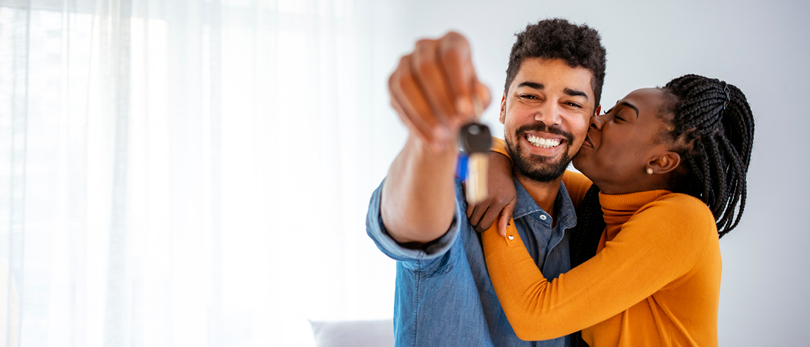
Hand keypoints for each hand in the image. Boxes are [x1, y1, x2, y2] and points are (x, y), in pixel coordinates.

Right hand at [388, 32, 491, 151]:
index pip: (452, 55)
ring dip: (425, 115)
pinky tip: (430, 140)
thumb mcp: (479, 98)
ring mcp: (405, 62)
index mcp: (453, 42)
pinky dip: (415, 125)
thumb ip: (480, 97)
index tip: (466, 109)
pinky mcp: (392, 81)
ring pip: (407, 85)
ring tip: (441, 138)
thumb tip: (476, 97)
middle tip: (453, 125)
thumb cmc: (465, 98)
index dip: (458, 83)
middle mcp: (426, 47)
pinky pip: (398, 102)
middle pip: (427, 68)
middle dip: (441, 101)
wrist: (444, 110)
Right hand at [466, 153, 516, 235]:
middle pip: (474, 220)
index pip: (485, 224)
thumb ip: (506, 217)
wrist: (497, 164)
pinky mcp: (468, 186)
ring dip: (470, 215)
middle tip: (478, 219)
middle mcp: (485, 198)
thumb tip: (502, 234)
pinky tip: (472, 201)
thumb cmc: (506, 184)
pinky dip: (467, 205)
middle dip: (475, 223)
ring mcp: (475, 192)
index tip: (482, 227)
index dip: (482, 228)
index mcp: (497, 202)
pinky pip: (463, 203)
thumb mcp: (511, 200)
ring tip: (476, 212)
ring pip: (467, 213)